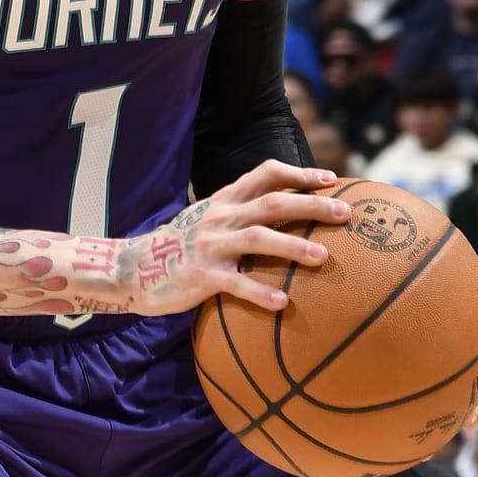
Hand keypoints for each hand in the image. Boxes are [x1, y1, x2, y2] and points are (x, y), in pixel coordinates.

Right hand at [132, 165, 348, 315]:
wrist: (132, 268)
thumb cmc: (182, 246)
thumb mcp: (209, 219)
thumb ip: (241, 210)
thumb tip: (285, 207)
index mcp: (224, 200)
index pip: (265, 173)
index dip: (299, 174)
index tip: (330, 179)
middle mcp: (220, 217)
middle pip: (273, 204)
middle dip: (311, 206)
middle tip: (344, 214)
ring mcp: (210, 246)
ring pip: (257, 239)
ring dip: (292, 247)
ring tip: (322, 257)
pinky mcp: (200, 276)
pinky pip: (235, 284)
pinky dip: (260, 292)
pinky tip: (282, 303)